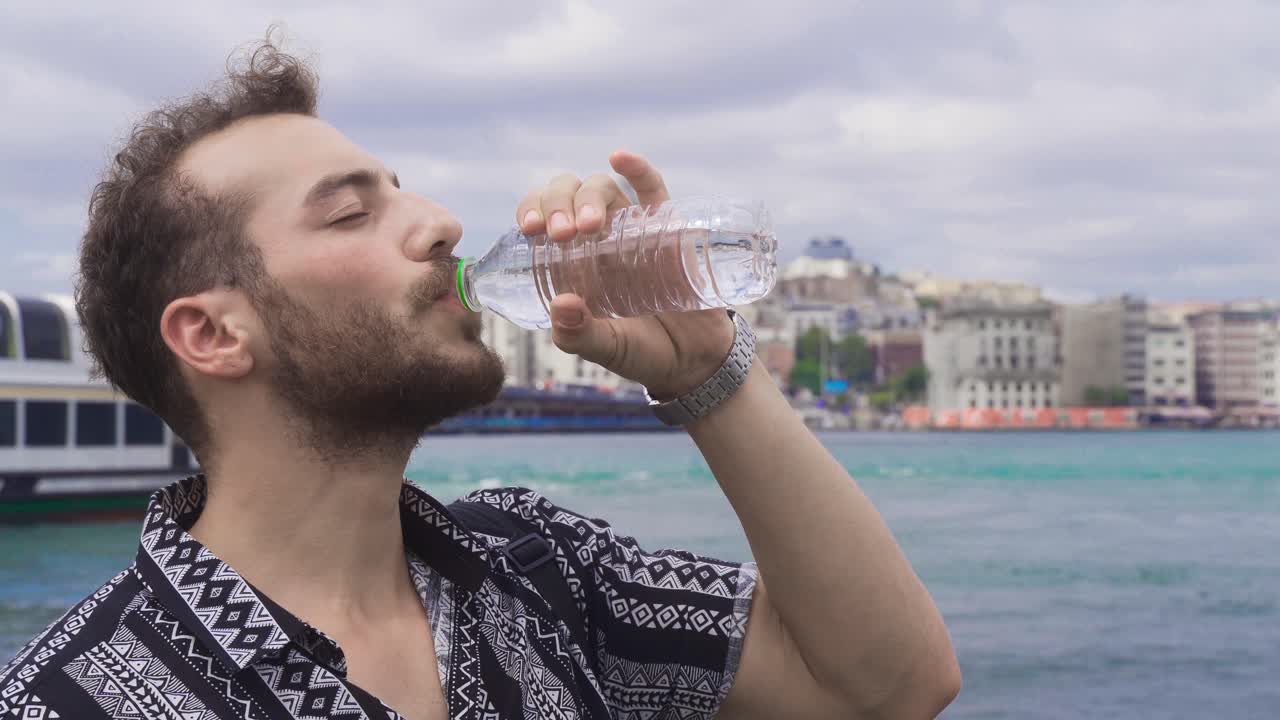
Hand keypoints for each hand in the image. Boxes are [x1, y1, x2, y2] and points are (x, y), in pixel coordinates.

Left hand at [516, 150, 734, 398]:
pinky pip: (653, 190)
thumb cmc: (642, 352)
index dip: (532, 211)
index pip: (543, 218)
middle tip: (560, 234)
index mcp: (573, 260)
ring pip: (603, 188)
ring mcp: (634, 230)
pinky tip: (620, 157)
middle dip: (557, 204)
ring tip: (587, 225)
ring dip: (588, 196)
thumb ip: (579, 334)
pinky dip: (637, 169)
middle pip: (569, 195)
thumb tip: (561, 303)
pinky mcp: (669, 230)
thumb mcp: (605, 349)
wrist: (694, 361)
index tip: (530, 229)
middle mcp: (599, 238)